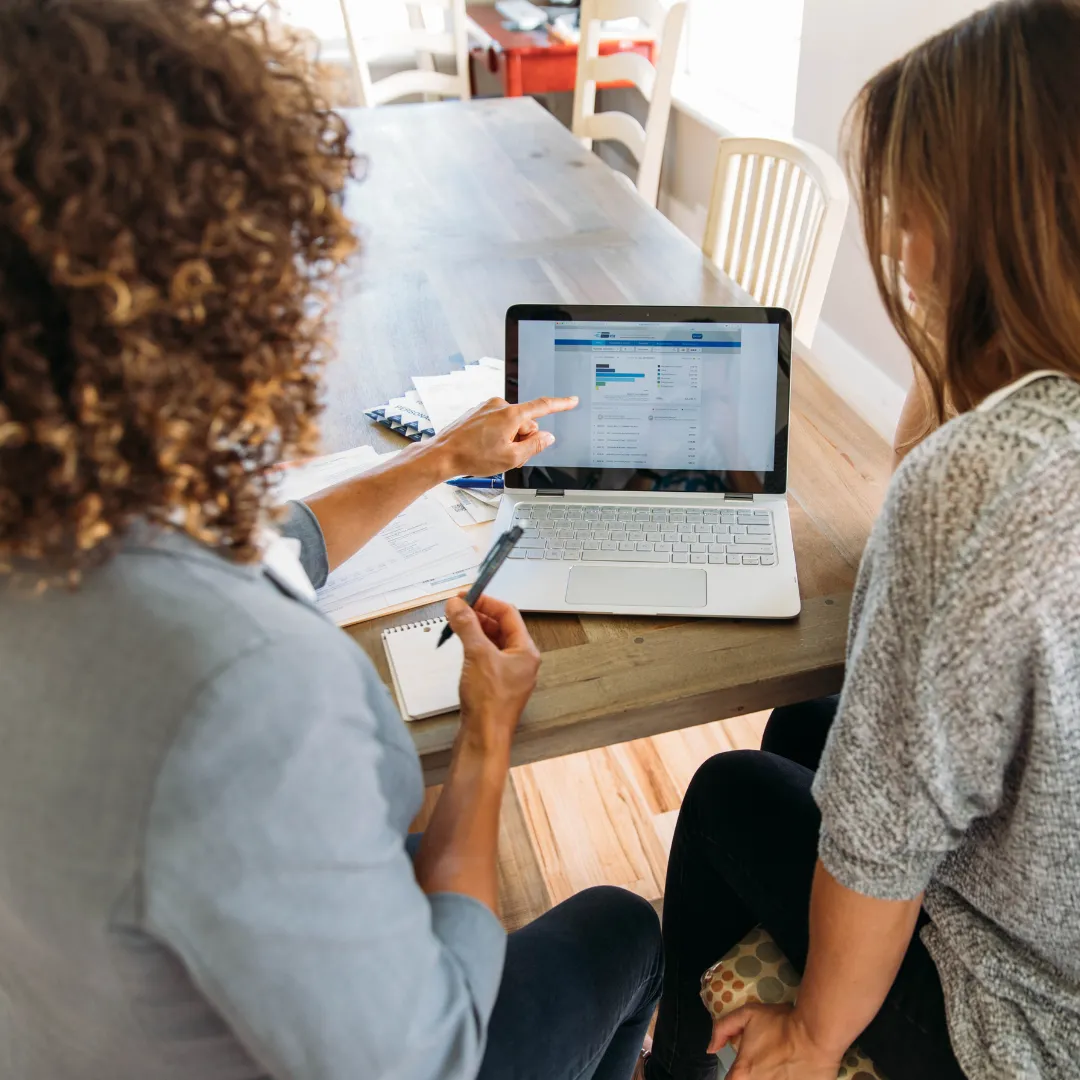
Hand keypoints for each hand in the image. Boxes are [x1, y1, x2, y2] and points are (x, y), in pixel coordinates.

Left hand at [431, 395, 577, 477]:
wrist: (443, 455)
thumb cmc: (472, 457)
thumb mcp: (511, 458)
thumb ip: (534, 446)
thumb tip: (546, 437)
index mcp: (511, 415)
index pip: (543, 406)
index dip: (561, 405)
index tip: (572, 401)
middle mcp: (499, 406)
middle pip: (526, 422)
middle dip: (523, 438)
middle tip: (509, 455)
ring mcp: (487, 407)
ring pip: (511, 424)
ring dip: (509, 438)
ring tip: (493, 453)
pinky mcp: (478, 412)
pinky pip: (497, 422)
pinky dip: (496, 435)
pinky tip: (484, 447)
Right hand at [445, 593, 540, 751]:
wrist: (484, 738)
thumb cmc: (490, 704)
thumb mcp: (477, 655)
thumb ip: (467, 626)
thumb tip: (458, 605)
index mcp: (526, 651)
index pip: (509, 614)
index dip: (486, 602)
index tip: (467, 596)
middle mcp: (521, 661)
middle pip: (501, 627)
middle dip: (478, 615)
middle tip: (458, 608)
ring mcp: (508, 674)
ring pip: (492, 642)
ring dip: (474, 630)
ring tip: (456, 623)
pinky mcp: (495, 685)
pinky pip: (486, 657)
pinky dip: (473, 647)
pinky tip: (461, 646)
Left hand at [709, 1004, 841, 1079]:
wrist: (816, 1034)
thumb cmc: (781, 1024)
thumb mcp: (748, 1014)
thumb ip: (723, 1028)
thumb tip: (711, 1048)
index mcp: (742, 1073)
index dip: (735, 1074)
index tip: (743, 1067)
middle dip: (751, 1075)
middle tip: (764, 1065)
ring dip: (769, 1077)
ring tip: (778, 1069)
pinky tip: (788, 1073)